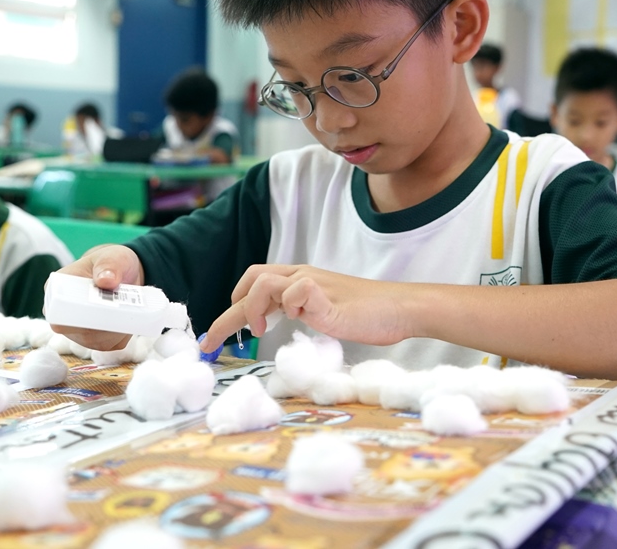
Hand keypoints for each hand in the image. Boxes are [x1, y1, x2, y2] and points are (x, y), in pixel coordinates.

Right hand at [47, 244, 143, 350]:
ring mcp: (79, 332)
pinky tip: (129, 318)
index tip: (101, 308)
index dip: (77, 318)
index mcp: (56, 291)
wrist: (124, 274)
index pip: (58, 314)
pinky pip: (110, 345)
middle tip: (124, 308)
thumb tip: (105, 281)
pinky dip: (123, 334)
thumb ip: (108, 265)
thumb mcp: (112, 256)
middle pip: (79, 332)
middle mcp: (63, 316)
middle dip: (104, 323)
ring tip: (128, 309)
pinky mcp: (97, 341)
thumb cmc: (112, 263)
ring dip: (116, 329)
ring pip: (96, 341)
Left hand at [199, 264, 410, 351]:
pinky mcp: (326, 294)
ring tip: (260, 330)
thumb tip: (278, 323)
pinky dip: (289, 306)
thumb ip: (301, 312)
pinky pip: (295, 290)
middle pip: (252, 279)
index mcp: (299, 280)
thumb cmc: (367, 314)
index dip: (231, 310)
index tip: (216, 337)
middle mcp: (302, 275)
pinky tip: (298, 320)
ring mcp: (313, 283)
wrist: (400, 309)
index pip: (255, 285)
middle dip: (228, 312)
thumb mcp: (324, 312)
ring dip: (252, 307)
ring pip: (264, 281)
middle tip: (217, 340)